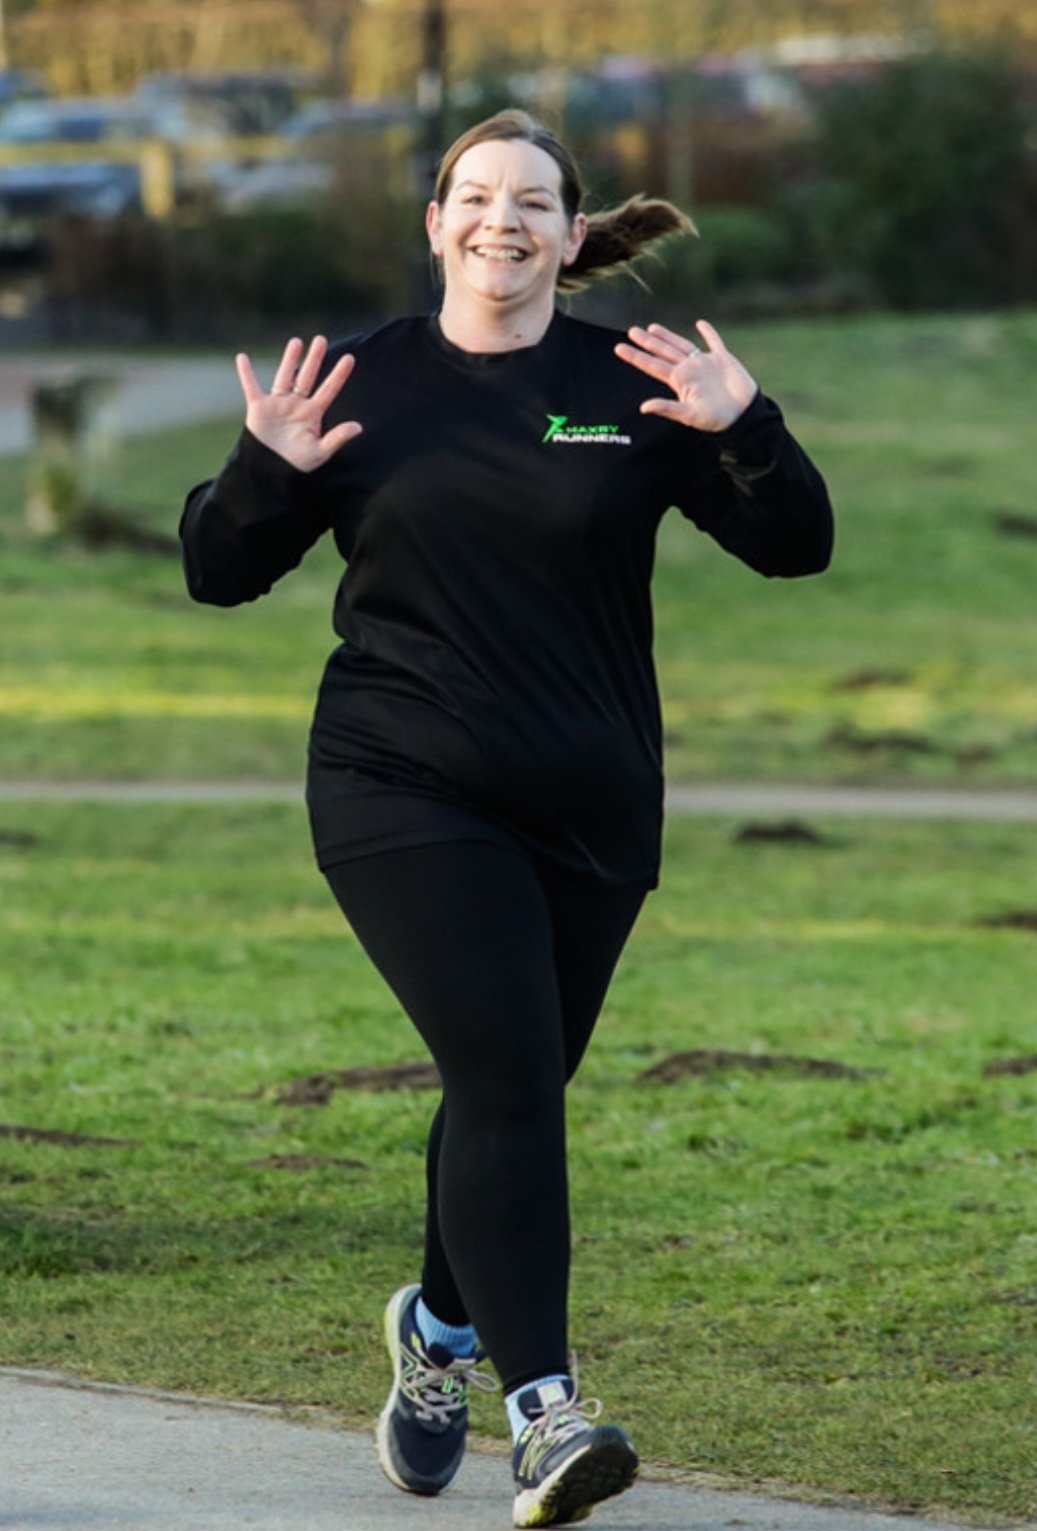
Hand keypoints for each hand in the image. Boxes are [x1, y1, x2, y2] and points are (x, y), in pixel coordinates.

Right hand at [235, 334, 361, 471]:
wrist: (270, 473)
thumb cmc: (296, 465)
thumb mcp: (320, 452)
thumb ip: (337, 438)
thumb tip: (359, 427)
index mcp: (313, 414)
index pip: (329, 389)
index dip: (339, 374)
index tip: (350, 358)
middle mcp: (296, 405)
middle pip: (307, 377)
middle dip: (314, 359)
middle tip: (321, 339)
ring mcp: (278, 404)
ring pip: (285, 376)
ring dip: (290, 359)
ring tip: (297, 341)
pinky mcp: (259, 408)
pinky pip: (251, 387)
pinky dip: (246, 373)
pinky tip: (242, 357)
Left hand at [614, 320, 757, 432]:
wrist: (744, 416)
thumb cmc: (717, 419)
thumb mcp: (690, 415)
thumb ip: (668, 409)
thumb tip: (643, 407)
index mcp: (679, 381)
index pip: (652, 365)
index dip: (636, 356)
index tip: (618, 348)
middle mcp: (689, 370)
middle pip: (664, 352)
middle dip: (648, 342)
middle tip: (631, 330)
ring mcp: (705, 364)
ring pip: (682, 345)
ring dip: (668, 336)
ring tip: (652, 328)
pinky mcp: (723, 360)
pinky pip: (714, 343)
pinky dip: (709, 333)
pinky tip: (700, 324)